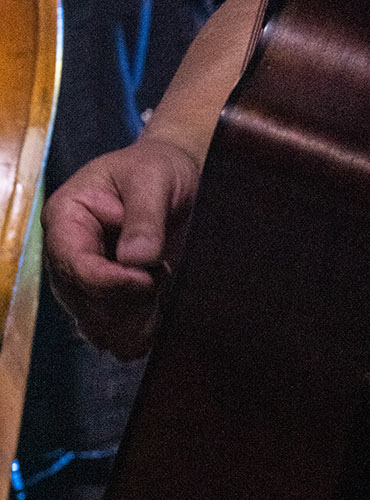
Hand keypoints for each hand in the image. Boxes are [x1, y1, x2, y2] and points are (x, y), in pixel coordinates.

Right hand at [43, 137, 200, 359]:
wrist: (174, 177)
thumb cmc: (157, 168)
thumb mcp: (154, 178)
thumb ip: (145, 216)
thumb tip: (136, 259)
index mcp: (66, 218)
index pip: (74, 265)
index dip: (110, 281)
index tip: (149, 279)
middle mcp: (67, 254)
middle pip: (82, 301)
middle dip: (125, 303)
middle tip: (162, 281)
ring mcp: (84, 280)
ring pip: (95, 323)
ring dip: (132, 321)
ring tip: (164, 292)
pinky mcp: (105, 297)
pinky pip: (112, 331)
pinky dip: (136, 331)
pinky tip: (159, 314)